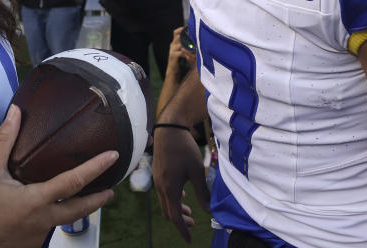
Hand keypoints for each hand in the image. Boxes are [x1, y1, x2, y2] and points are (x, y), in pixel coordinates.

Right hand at [0, 105, 116, 247]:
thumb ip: (5, 140)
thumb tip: (15, 112)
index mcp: (35, 200)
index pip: (73, 182)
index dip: (95, 168)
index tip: (111, 157)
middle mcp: (42, 220)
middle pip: (80, 209)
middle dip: (97, 200)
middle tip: (110, 190)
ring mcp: (37, 236)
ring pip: (63, 220)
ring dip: (73, 209)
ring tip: (79, 197)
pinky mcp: (29, 245)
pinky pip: (46, 229)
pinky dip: (52, 218)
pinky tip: (47, 210)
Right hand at [152, 126, 209, 242]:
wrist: (168, 129)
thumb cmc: (184, 148)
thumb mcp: (197, 171)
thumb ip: (202, 192)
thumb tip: (209, 210)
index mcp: (170, 189)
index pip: (175, 217)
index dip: (183, 230)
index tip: (189, 239)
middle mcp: (160, 187)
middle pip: (168, 212)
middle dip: (180, 221)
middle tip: (193, 223)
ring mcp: (157, 180)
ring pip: (165, 203)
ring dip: (176, 210)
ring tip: (190, 211)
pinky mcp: (157, 173)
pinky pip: (163, 193)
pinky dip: (173, 199)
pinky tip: (183, 195)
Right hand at [168, 26, 194, 67]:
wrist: (173, 71)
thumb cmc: (180, 61)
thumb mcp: (183, 51)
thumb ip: (187, 46)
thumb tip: (197, 40)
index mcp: (174, 43)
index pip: (175, 32)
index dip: (181, 29)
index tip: (189, 28)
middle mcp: (172, 45)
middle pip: (178, 36)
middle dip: (187, 37)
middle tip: (195, 38)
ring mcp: (172, 50)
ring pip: (181, 44)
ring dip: (189, 46)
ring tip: (196, 48)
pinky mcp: (172, 56)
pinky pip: (181, 52)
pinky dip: (188, 53)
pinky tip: (193, 56)